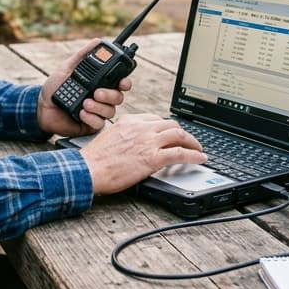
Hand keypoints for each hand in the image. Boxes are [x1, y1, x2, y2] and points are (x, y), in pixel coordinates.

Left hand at [37, 39, 131, 135]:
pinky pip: (99, 124)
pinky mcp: (91, 125)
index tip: (123, 82)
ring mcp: (97, 112)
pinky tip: (82, 113)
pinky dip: (92, 118)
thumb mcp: (68, 67)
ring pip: (110, 111)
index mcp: (100, 84)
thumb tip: (98, 41)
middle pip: (118, 97)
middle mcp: (102, 98)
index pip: (119, 83)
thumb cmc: (56, 87)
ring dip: (99, 107)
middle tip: (97, 92)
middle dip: (110, 95)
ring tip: (85, 103)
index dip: (125, 83)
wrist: (42, 106)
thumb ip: (83, 55)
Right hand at [78, 113, 206, 194]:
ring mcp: (148, 142)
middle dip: (184, 133)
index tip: (172, 134)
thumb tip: (133, 142)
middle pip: (171, 125)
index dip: (168, 127)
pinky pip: (180, 153)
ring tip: (198, 150)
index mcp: (129, 121)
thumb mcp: (109, 137)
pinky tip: (200, 159)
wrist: (88, 169)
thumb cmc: (95, 159)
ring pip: (180, 135)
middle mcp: (141, 128)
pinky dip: (194, 155)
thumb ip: (124, 135)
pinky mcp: (152, 158)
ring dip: (193, 143)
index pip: (156, 119)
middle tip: (189, 142)